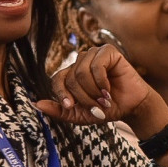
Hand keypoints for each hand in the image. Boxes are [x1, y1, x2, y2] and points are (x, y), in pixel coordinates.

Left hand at [35, 45, 167, 134]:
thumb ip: (59, 111)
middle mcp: (80, 62)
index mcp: (71, 75)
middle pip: (70, 78)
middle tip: (97, 106)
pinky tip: (109, 89)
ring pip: (81, 72)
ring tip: (104, 99)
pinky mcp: (108, 51)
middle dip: (83, 97)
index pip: (56, 79)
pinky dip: (101, 81)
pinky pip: (96, 65)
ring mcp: (94, 55)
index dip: (61, 93)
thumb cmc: (106, 109)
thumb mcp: (79, 115)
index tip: (70, 106)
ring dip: (93, 91)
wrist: (131, 107)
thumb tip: (36, 104)